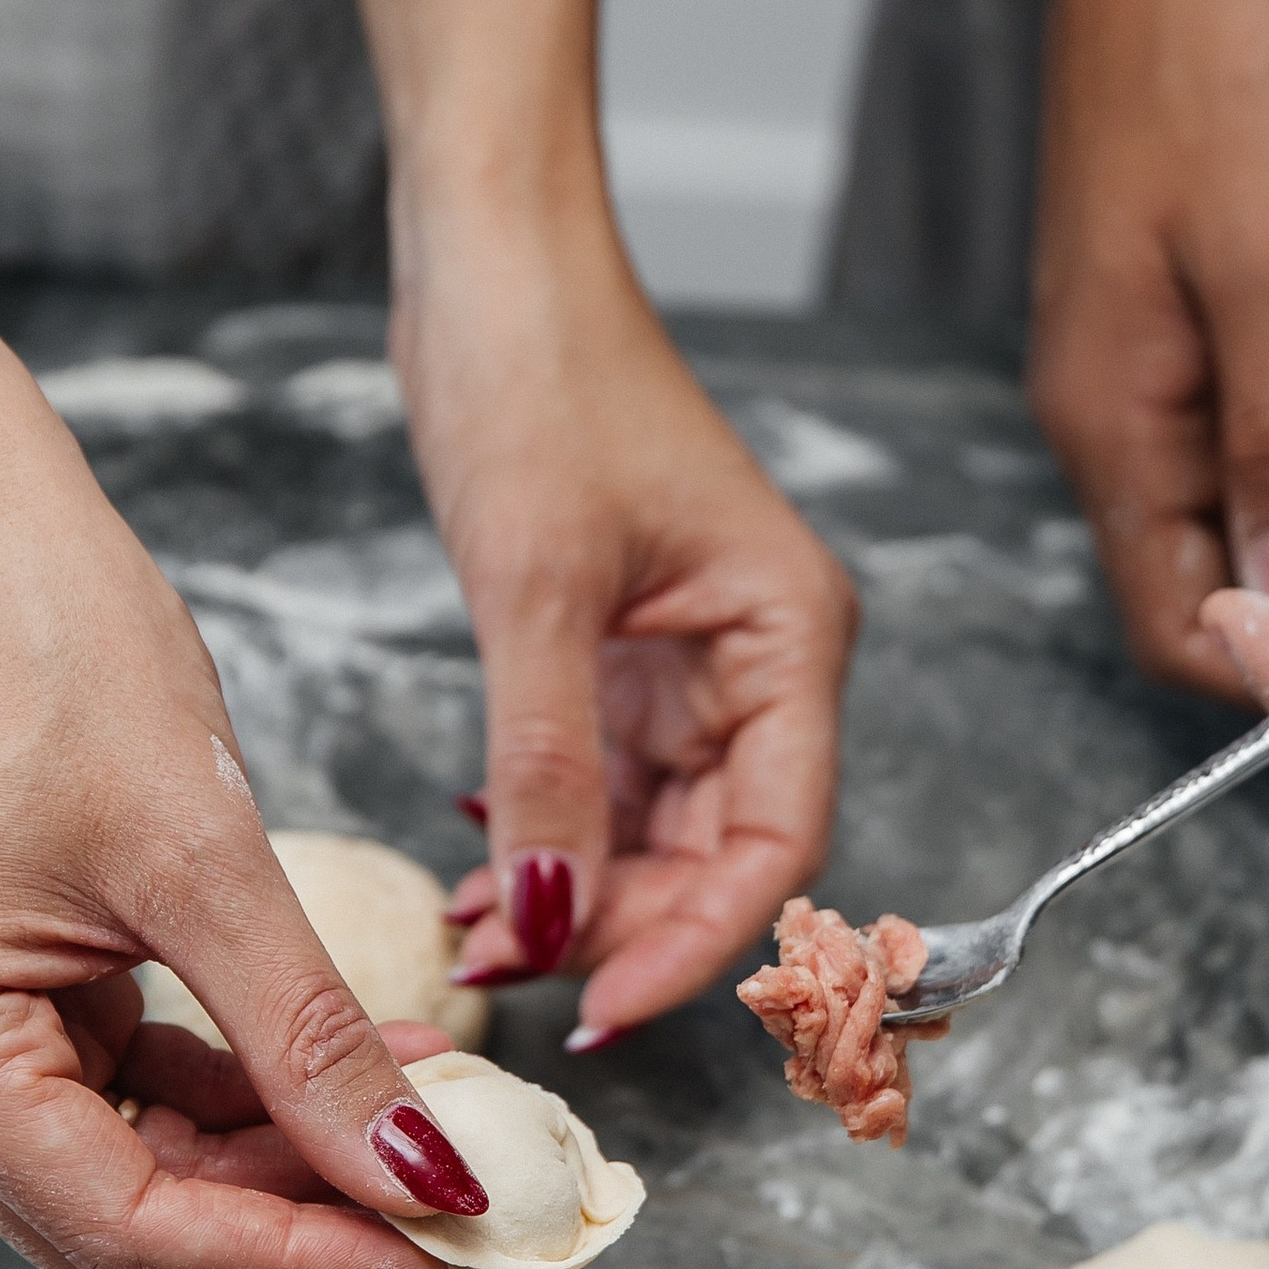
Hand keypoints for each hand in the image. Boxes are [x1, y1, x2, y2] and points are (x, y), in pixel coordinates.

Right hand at [0, 422, 498, 1268]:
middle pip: (128, 1226)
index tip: (441, 1255)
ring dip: (292, 1169)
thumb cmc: (55, 653)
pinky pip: (141, 1095)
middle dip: (303, 1234)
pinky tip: (377, 1076)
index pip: (123, 1227)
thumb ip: (310, 1038)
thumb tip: (423, 1182)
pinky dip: (255, 1098)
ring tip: (446, 1146)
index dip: (291, 1261)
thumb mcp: (207, 858)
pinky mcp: (5, 1000)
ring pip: (145, 1172)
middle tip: (468, 1233)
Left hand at [398, 217, 856, 1038]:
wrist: (488, 258)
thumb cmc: (540, 375)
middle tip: (516, 977)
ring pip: (656, 827)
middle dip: (624, 924)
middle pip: (720, 848)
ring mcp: (689, 655)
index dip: (702, 939)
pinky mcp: (620, 645)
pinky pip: (601, 778)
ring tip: (480, 936)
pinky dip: (546, 831)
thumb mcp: (535, 587)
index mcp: (788, 633)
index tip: (609, 1009)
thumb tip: (546, 915)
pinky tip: (481, 865)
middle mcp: (760, 654)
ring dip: (577, 889)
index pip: (778, 838)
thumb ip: (547, 764)